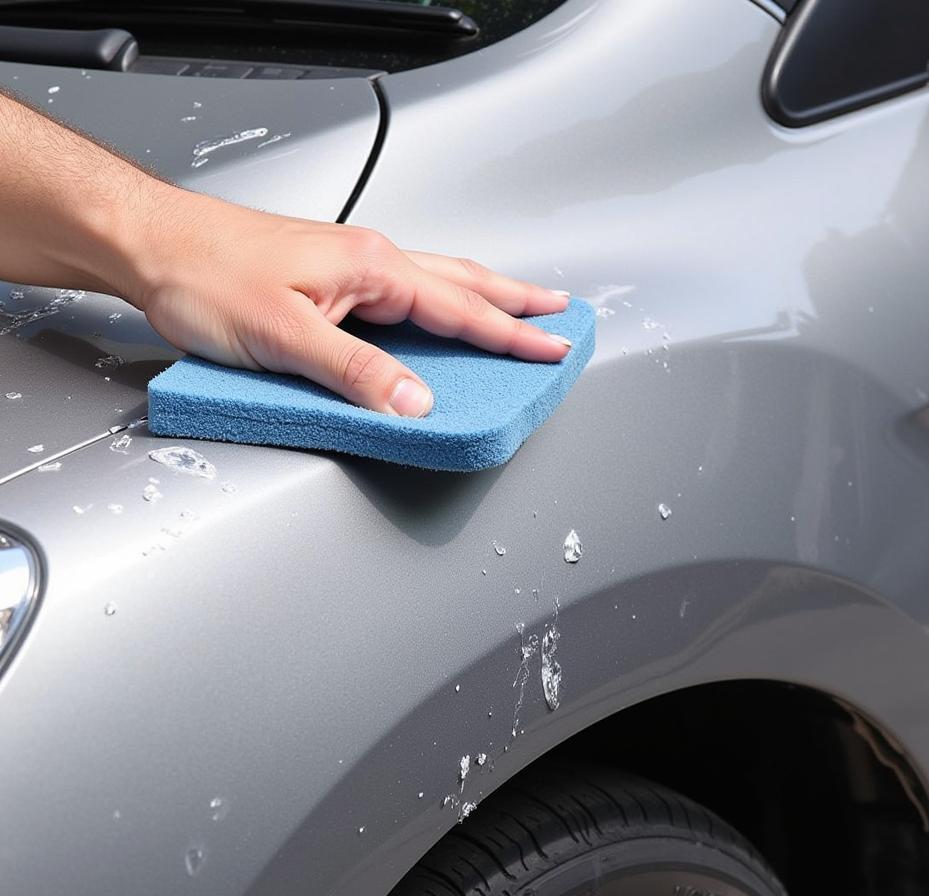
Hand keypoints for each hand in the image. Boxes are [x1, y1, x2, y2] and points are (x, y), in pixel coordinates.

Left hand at [130, 190, 570, 416]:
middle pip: (462, 283)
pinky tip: (439, 314)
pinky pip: (405, 294)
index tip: (553, 348)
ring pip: (436, 283)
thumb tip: (415, 400)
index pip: (460, 308)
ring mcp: (351, 268)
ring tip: (518, 308)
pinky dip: (440, 303)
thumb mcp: (285, 335)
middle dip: (516, 301)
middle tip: (559, 315)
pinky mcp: (330, 281)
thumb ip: (355, 372)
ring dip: (483, 296)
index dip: (511, 334)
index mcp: (372, 268)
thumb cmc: (206, 276)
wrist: (153, 245)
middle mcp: (369, 261)